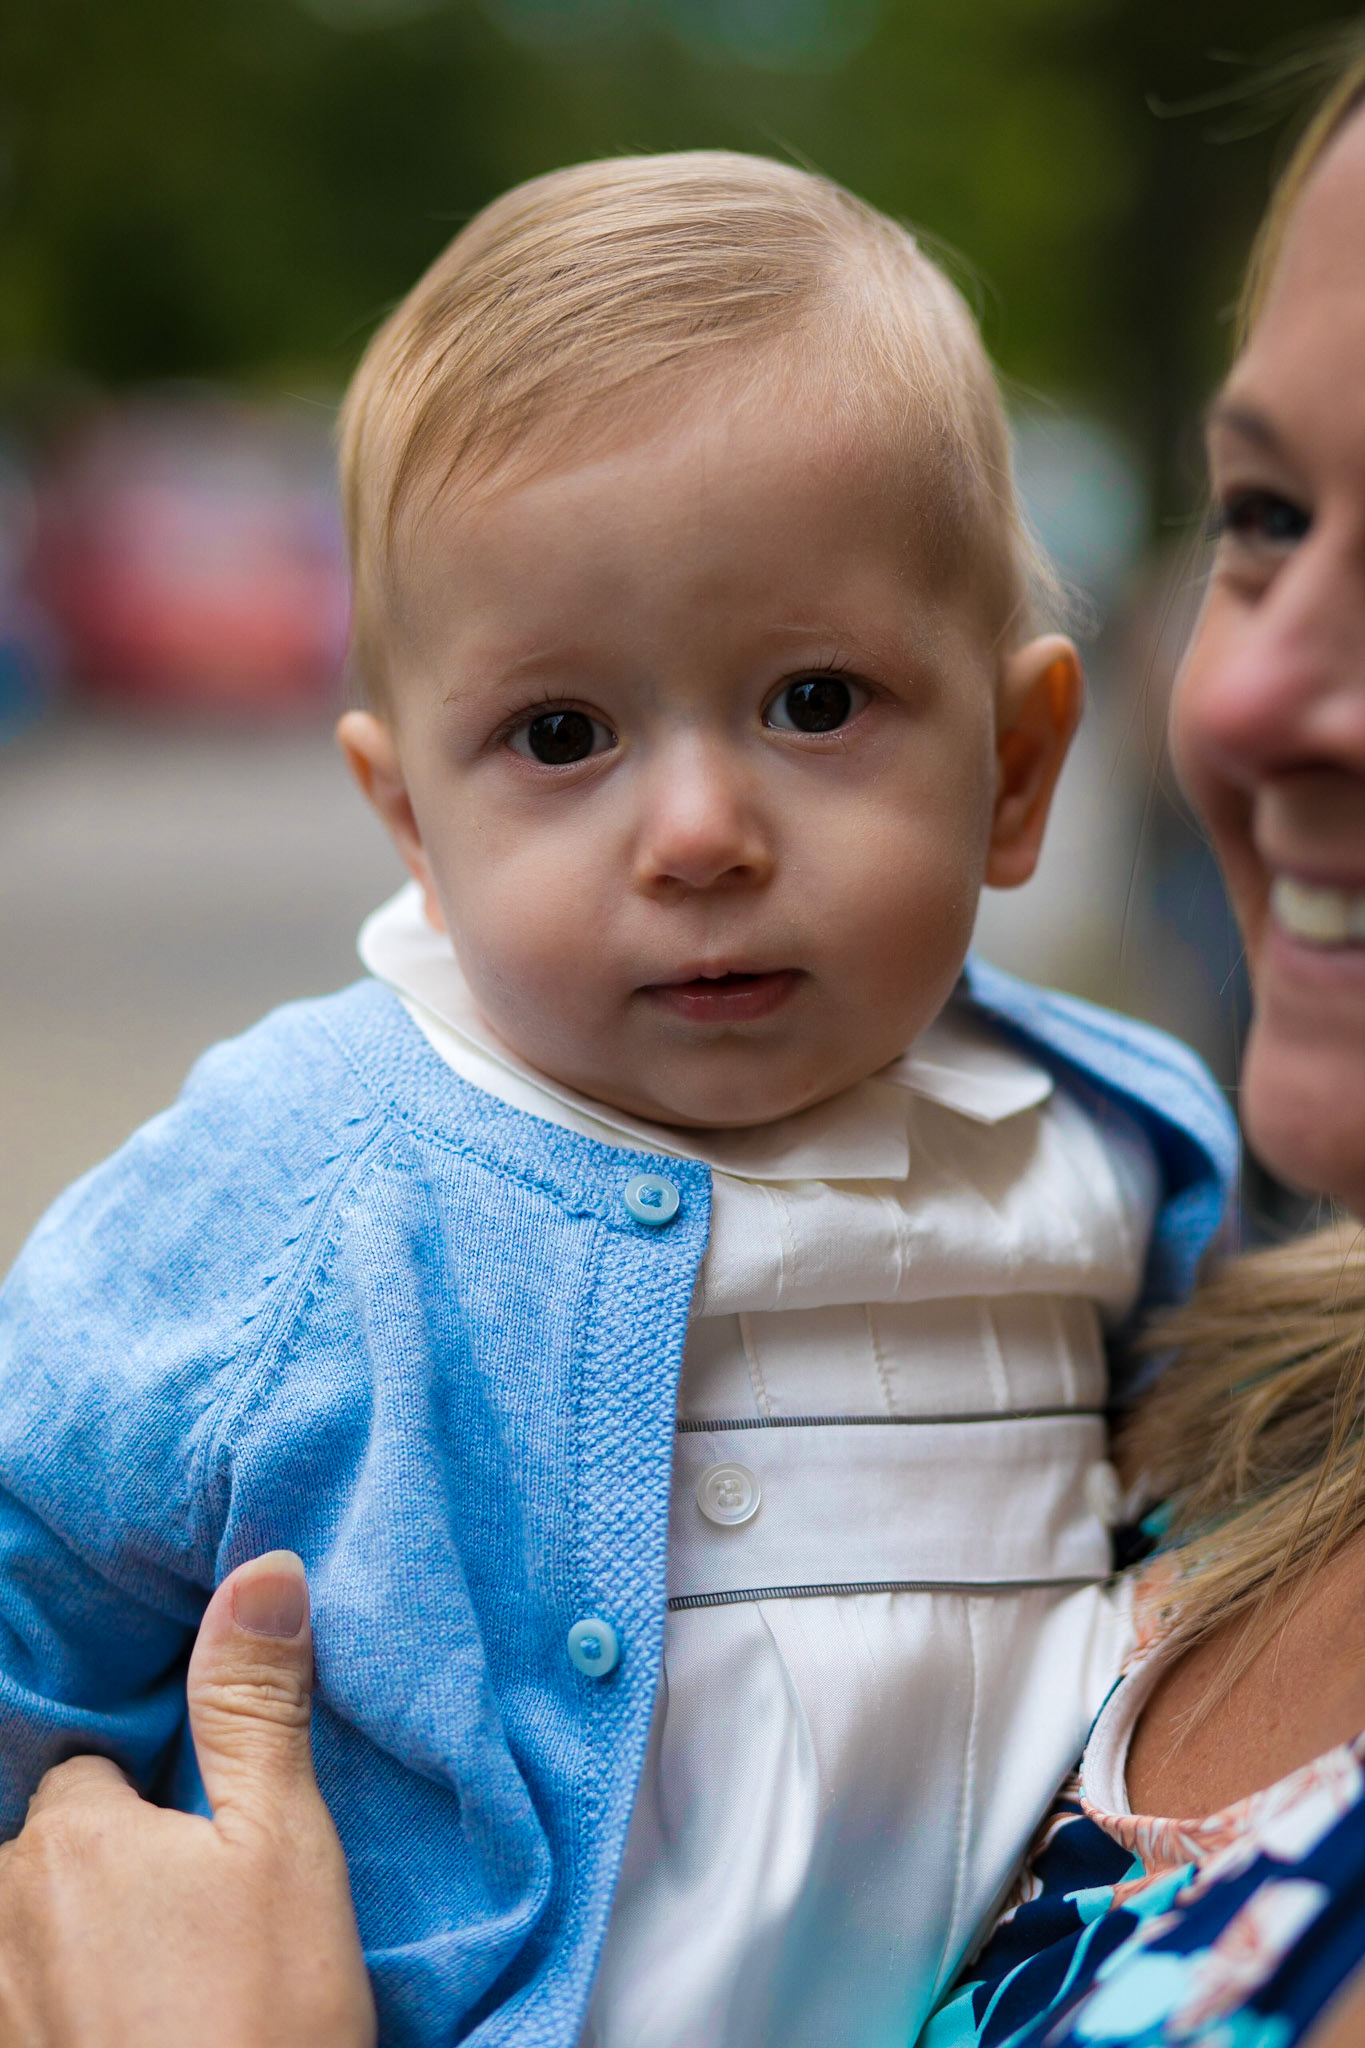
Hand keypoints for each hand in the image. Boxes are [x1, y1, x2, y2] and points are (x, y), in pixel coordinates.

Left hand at [0, 1552, 376, 2047]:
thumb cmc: (263, 2022)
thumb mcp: (287, 1846)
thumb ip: (256, 1706)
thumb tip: (260, 1568)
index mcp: (66, 1838)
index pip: (92, 1763)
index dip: (157, 1788)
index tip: (207, 1833)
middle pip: (50, 1847)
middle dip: (111, 1866)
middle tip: (198, 1918)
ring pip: (28, 1928)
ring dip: (79, 1940)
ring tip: (168, 1980)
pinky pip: (29, 1997)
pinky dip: (69, 2001)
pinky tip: (138, 2023)